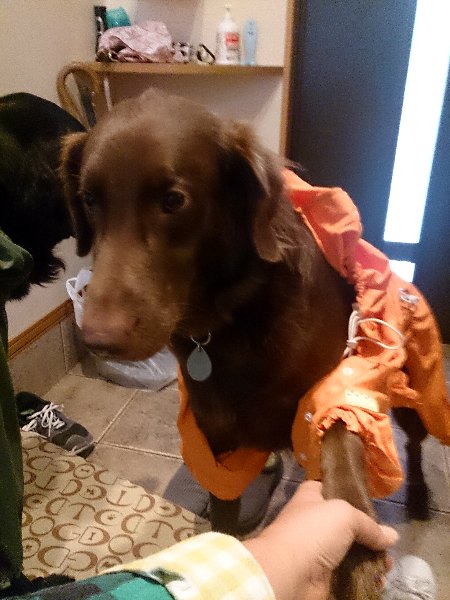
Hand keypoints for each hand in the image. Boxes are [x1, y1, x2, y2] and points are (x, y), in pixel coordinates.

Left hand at [243, 480, 397, 599]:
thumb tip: (391, 536)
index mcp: (311, 497)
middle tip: (387, 543)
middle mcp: (314, 521)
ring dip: (370, 558)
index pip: (331, 488)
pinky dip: (364, 576)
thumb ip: (369, 524)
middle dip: (369, 533)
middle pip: (347, 524)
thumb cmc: (313, 531)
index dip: (350, 493)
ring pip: (350, 550)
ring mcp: (318, 549)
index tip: (372, 502)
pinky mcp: (324, 573)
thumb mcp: (344, 514)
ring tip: (387, 564)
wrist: (289, 572)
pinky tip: (379, 579)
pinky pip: (349, 573)